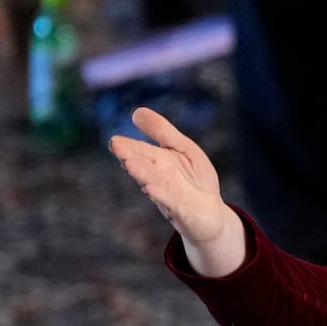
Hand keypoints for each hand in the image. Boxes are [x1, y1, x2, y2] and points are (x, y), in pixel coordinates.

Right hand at [108, 107, 244, 276]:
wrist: (211, 214)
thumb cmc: (195, 180)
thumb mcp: (183, 148)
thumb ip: (162, 131)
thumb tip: (136, 112)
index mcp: (157, 161)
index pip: (140, 151)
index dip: (128, 146)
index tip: (115, 141)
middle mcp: (159, 178)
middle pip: (143, 165)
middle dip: (130, 156)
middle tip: (115, 146)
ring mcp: (169, 195)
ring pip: (153, 182)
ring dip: (141, 174)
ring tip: (129, 163)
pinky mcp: (182, 211)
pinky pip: (170, 201)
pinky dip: (161, 195)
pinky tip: (150, 188)